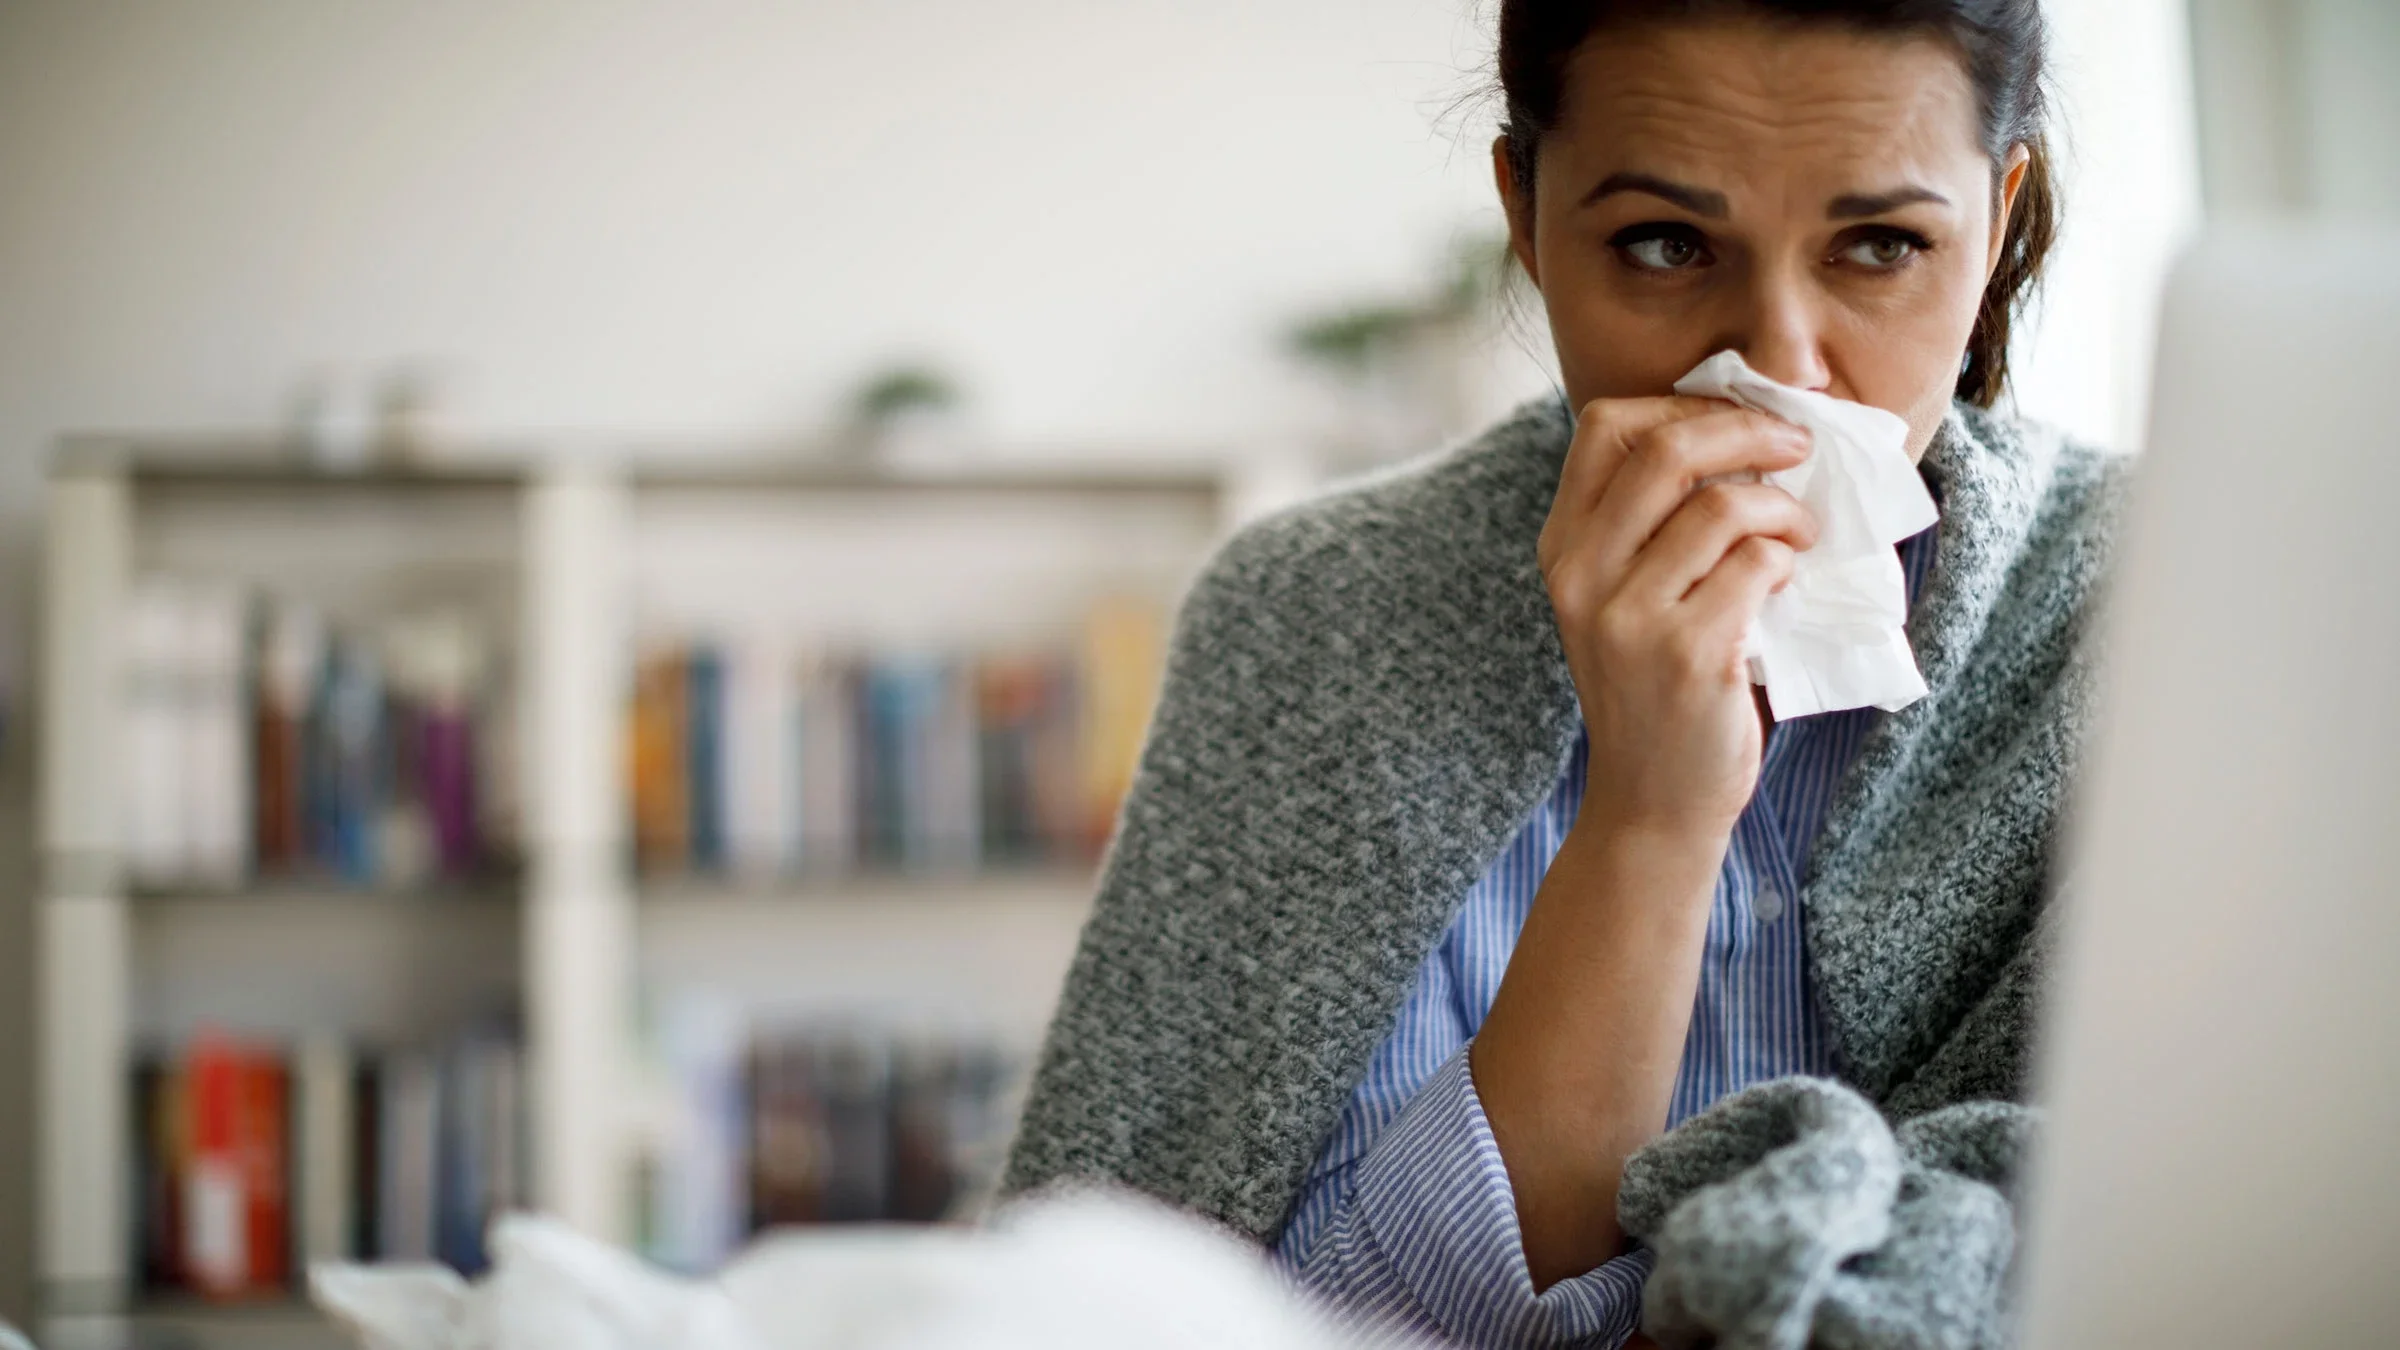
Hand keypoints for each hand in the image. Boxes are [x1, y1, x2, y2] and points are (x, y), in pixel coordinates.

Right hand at [1538, 397, 1815, 842]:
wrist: (1654, 801)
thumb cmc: (1659, 688)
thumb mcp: (1625, 599)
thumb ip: (1653, 525)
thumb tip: (1745, 431)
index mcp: (1563, 548)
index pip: (1603, 425)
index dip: (1681, 403)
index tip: (1736, 419)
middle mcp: (1581, 575)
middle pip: (1666, 448)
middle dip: (1748, 430)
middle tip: (1796, 447)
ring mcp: (1628, 617)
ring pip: (1721, 506)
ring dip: (1782, 508)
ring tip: (1800, 534)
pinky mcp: (1686, 654)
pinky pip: (1755, 566)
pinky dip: (1786, 562)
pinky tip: (1787, 584)